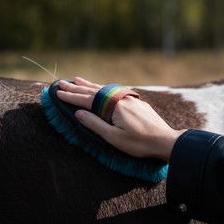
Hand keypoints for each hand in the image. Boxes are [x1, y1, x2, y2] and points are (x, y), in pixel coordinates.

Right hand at [56, 77, 185, 160]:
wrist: (165, 141)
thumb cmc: (139, 143)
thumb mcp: (114, 138)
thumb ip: (95, 124)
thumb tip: (78, 113)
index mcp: (114, 106)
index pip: (88, 100)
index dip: (72, 97)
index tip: (58, 92)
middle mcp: (121, 98)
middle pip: (95, 91)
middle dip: (77, 88)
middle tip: (62, 83)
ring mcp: (130, 99)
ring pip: (106, 89)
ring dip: (90, 85)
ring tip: (78, 80)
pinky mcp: (137, 103)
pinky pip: (115, 92)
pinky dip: (104, 89)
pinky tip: (102, 89)